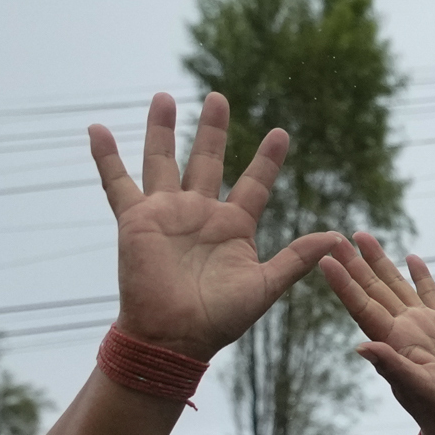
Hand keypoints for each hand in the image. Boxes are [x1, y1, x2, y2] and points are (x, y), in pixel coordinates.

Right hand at [89, 92, 341, 361]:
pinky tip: (97, 128)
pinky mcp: (135, 221)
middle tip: (218, 97)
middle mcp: (199, 214)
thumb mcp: (265, 285)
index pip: (254, 184)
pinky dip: (106, 157)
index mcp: (233, 227)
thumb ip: (297, 258)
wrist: (173, 338)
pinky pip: (117, 183)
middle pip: (207, 160)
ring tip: (164, 96)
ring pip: (163, 161)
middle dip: (212, 130)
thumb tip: (338, 238)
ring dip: (162, 129)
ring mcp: (166, 213)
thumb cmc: (219, 319)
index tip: (280, 132)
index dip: (266, 160)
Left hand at [320, 235, 434, 434]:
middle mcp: (403, 329)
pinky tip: (411, 258)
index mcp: (393, 342)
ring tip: (364, 236)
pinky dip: (421, 275)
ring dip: (380, 262)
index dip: (344, 284)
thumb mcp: (419, 391)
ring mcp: (424, 326)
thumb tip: (362, 347)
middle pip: (373, 289)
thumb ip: (393, 367)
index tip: (325, 260)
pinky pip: (431, 294)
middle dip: (355, 263)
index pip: (362, 306)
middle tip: (336, 236)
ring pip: (397, 285)